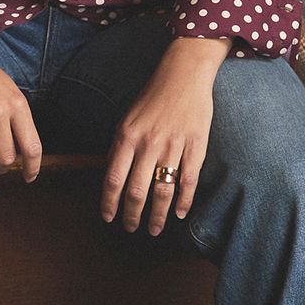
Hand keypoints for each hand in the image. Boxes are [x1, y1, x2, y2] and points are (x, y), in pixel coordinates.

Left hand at [101, 38, 226, 232]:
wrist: (184, 74)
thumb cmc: (153, 97)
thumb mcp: (127, 118)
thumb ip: (120, 147)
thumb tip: (113, 178)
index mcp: (127, 137)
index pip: (113, 179)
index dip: (110, 203)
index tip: (109, 218)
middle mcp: (148, 144)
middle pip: (137, 191)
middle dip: (132, 215)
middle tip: (132, 229)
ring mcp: (173, 146)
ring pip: (163, 191)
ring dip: (157, 215)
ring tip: (154, 229)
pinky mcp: (195, 146)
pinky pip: (189, 180)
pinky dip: (184, 201)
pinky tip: (179, 213)